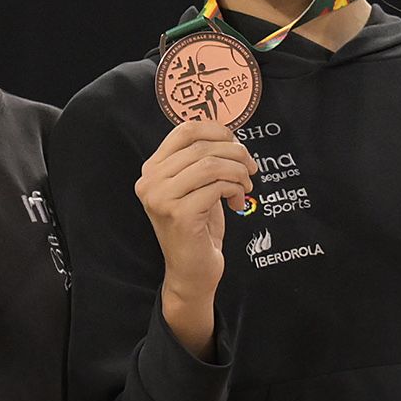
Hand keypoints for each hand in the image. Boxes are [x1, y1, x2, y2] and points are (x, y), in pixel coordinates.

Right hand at [137, 120, 255, 357]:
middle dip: (236, 154)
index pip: (185, 130)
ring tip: (244, 187)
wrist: (191, 270)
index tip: (236, 144)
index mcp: (152, 170)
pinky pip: (217, 187)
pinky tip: (237, 203)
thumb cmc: (198, 227)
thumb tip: (229, 134)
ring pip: (211, 165)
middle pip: (203, 147)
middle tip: (250, 170)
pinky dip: (235, 190)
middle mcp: (150, 182)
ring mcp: (161, 198)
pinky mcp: (179, 214)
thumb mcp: (197, 186)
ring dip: (238, 173)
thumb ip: (202, 160)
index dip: (218, 130)